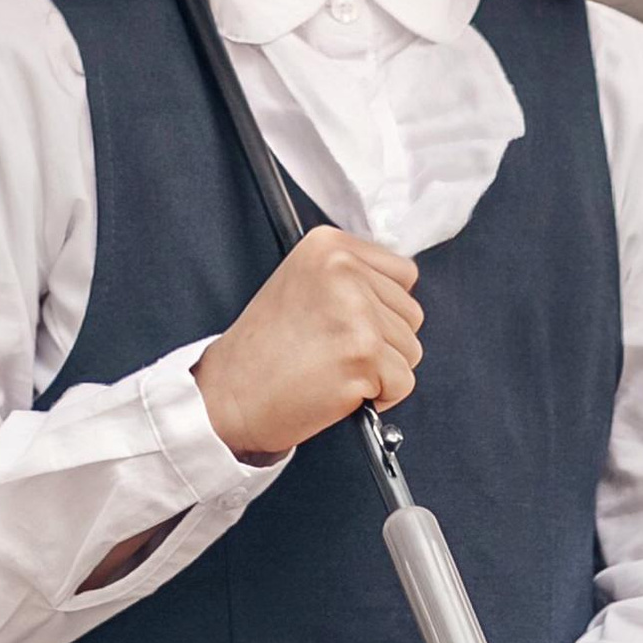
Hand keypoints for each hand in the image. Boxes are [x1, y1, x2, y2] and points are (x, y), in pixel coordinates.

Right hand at [193, 224, 420, 464]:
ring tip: (336, 368)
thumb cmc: (262, 349)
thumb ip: (351, 277)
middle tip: (336, 351)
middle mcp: (344, 270)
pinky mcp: (364, 353)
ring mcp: (356, 311)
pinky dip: (380, 397)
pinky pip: (403, 382)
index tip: (352, 324)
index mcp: (329, 246)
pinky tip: (342, 388)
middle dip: (384, 342)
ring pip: (411, 349)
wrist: (230, 394)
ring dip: (382, 370)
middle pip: (411, 313)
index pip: (403, 273)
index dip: (383, 308)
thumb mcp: (302, 284)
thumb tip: (398, 293)